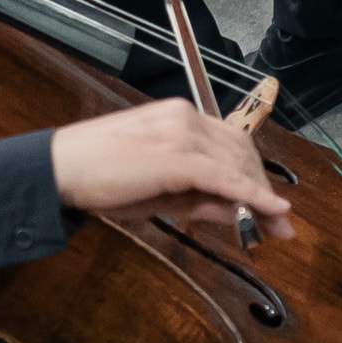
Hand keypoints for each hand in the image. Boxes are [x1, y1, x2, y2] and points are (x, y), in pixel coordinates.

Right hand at [50, 99, 292, 235]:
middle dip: (264, 190)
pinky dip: (252, 196)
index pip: (232, 143)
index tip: (273, 206)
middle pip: (242, 152)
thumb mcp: (159, 190)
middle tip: (281, 225)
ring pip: (238, 165)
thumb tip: (237, 210)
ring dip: (260, 197)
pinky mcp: (177, 157)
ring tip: (275, 226)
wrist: (60, 168)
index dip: (257, 176)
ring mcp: (181, 134)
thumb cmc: (100, 176)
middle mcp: (184, 117)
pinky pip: (225, 178)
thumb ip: (200, 197)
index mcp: (178, 116)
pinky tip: (269, 210)